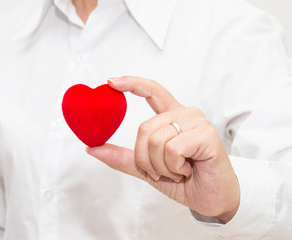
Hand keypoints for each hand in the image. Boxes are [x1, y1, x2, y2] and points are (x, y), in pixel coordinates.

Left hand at [86, 76, 239, 222]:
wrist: (211, 199)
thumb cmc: (183, 180)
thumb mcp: (146, 168)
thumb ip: (123, 157)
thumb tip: (92, 147)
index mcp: (172, 117)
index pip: (152, 90)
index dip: (132, 83)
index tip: (111, 81)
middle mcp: (184, 114)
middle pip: (145, 128)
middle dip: (145, 158)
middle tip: (162, 171)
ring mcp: (197, 122)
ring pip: (156, 139)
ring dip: (160, 166)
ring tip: (178, 170)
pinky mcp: (206, 135)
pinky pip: (172, 149)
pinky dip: (174, 167)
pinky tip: (188, 170)